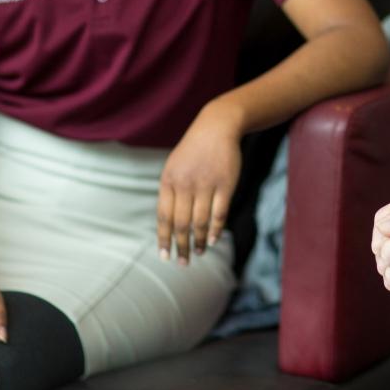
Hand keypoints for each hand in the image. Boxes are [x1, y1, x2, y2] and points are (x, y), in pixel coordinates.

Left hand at [157, 98, 243, 263]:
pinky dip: (216, 230)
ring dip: (199, 241)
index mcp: (168, 181)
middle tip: (183, 262)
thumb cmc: (194, 151)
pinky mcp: (225, 184)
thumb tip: (169, 225)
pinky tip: (213, 240)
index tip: (165, 256)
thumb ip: (170, 193)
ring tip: (199, 253)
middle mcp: (185, 184)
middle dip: (181, 246)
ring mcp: (206, 184)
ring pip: (200, 222)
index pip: (163, 217)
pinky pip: (219, 213)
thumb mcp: (174, 167)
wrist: (217, 127)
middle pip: (181, 224)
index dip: (164, 239)